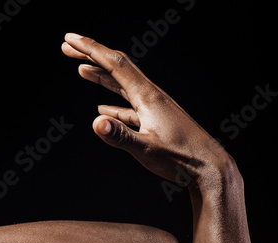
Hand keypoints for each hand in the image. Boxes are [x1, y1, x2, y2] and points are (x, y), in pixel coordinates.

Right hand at [62, 33, 232, 184]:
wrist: (209, 168)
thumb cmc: (182, 159)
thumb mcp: (147, 149)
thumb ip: (120, 135)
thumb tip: (96, 122)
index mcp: (147, 96)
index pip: (114, 64)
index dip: (90, 49)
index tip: (71, 39)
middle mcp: (151, 96)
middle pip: (116, 68)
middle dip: (91, 56)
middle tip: (68, 47)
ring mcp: (154, 108)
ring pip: (122, 86)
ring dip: (100, 77)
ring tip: (82, 70)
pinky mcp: (156, 121)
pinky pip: (129, 107)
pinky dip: (113, 103)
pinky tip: (102, 110)